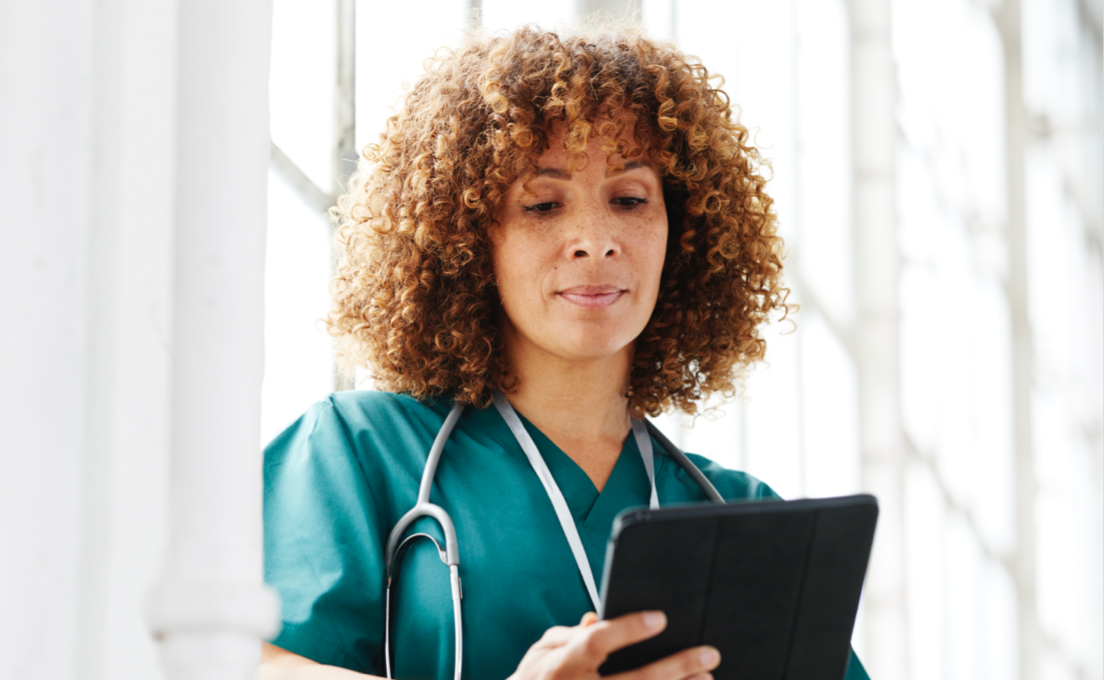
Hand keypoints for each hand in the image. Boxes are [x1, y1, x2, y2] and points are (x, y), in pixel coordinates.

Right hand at [508, 611, 720, 679]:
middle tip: (708, 653)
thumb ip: (572, 633)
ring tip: (706, 677)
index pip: (597, 641)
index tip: (660, 617)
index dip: (628, 629)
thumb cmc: (536, 679)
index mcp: (561, 665)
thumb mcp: (544, 650)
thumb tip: (598, 619)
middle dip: (675, 666)